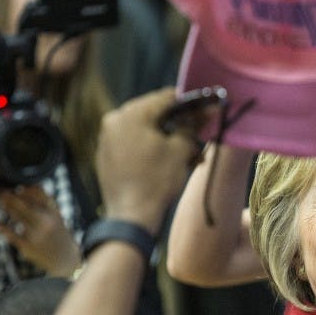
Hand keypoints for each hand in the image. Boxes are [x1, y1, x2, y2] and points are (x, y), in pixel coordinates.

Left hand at [0, 186, 80, 275]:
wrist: (65, 259)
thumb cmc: (58, 235)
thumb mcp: (57, 218)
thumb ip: (46, 204)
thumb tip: (28, 186)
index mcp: (55, 213)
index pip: (39, 195)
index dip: (26, 189)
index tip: (17, 186)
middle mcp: (47, 223)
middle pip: (25, 205)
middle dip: (11, 197)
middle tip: (1, 192)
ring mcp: (37, 235)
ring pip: (17, 216)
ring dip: (7, 207)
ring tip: (1, 201)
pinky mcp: (28, 246)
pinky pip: (11, 234)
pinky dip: (1, 227)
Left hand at [96, 87, 202, 233]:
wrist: (132, 217)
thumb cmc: (157, 179)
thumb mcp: (180, 150)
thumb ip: (192, 126)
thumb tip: (207, 111)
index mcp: (129, 114)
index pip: (166, 98)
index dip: (191, 104)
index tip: (208, 110)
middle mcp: (114, 121)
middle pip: (155, 115)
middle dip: (180, 125)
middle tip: (201, 136)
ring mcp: (107, 140)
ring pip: (146, 132)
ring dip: (169, 140)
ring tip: (191, 156)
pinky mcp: (107, 158)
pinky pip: (135, 146)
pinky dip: (154, 151)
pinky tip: (171, 164)